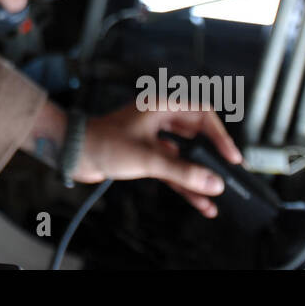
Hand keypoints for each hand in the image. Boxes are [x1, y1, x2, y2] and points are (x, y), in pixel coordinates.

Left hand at [72, 101, 243, 217]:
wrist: (73, 152)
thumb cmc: (103, 143)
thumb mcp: (147, 159)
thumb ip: (182, 172)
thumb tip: (212, 183)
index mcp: (160, 106)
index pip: (201, 114)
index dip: (220, 135)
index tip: (231, 157)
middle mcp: (159, 118)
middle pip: (196, 135)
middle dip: (212, 157)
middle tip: (228, 175)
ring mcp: (153, 137)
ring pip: (184, 155)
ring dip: (197, 175)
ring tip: (215, 195)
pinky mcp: (145, 153)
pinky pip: (171, 167)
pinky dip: (182, 182)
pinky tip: (197, 200)